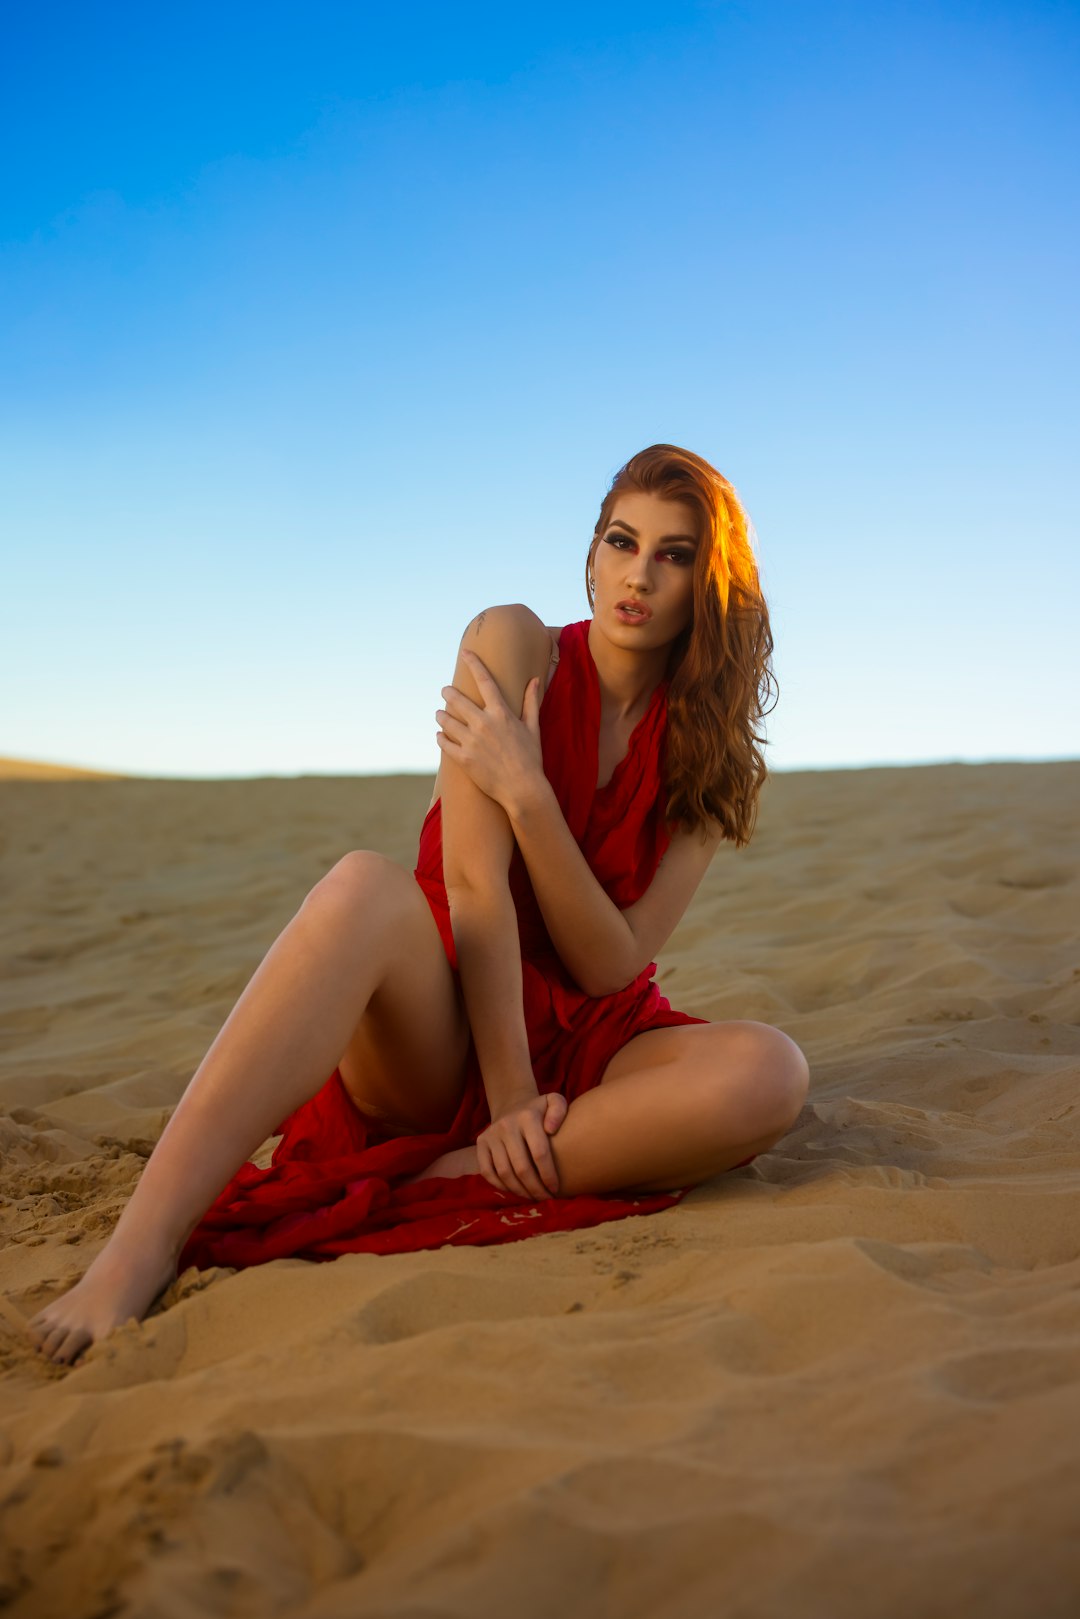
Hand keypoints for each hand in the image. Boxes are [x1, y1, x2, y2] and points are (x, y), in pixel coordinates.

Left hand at [436, 649, 544, 814]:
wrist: (523, 789)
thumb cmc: (530, 758)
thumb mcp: (533, 728)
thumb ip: (530, 702)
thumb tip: (534, 679)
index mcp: (501, 714)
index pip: (485, 681)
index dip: (474, 663)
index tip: (465, 653)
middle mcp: (484, 724)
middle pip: (457, 699)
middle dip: (448, 692)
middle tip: (445, 691)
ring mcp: (471, 742)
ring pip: (446, 720)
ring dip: (441, 715)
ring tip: (440, 714)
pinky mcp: (463, 759)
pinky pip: (443, 742)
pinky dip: (440, 737)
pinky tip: (440, 735)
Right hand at [477, 1091, 568, 1200]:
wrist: (512, 1105)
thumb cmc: (539, 1111)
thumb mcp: (554, 1102)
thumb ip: (559, 1111)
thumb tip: (551, 1129)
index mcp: (527, 1117)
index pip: (539, 1152)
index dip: (548, 1175)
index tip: (556, 1188)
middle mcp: (506, 1125)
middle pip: (521, 1167)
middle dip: (535, 1188)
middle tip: (545, 1198)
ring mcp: (491, 1135)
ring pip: (504, 1172)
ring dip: (520, 1191)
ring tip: (533, 1197)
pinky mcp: (480, 1144)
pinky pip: (488, 1172)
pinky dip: (501, 1186)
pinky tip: (515, 1191)